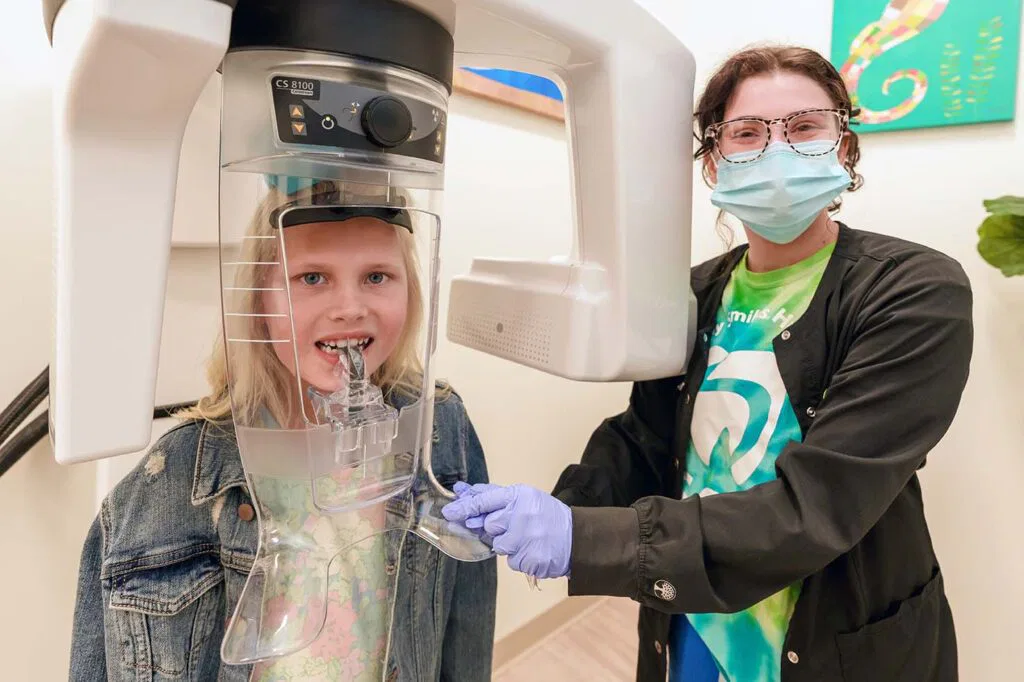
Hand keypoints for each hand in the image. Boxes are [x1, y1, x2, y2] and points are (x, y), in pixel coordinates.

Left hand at [443, 483, 571, 578]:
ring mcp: (526, 539)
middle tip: (515, 526)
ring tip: (528, 538)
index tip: (449, 511)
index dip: (465, 507)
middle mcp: (522, 516)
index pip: (485, 501)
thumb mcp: (524, 498)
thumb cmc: (546, 516)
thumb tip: (462, 491)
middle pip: (490, 526)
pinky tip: (533, 550)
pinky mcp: (529, 560)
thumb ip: (493, 496)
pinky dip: (520, 558)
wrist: (576, 537)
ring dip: (509, 545)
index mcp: (520, 496)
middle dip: (498, 529)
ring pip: (499, 546)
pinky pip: (512, 562)